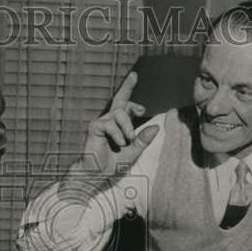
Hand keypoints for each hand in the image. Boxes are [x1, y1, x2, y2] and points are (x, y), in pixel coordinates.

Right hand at [64, 71, 158, 187]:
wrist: (97, 174)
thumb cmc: (112, 163)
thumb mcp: (133, 152)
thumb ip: (143, 140)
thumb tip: (156, 127)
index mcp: (119, 126)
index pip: (127, 109)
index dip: (135, 104)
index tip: (143, 108)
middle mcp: (110, 121)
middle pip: (119, 100)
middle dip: (126, 86)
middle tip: (134, 76)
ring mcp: (102, 123)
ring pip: (119, 113)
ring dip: (128, 125)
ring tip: (129, 138)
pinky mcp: (95, 127)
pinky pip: (110, 124)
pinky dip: (117, 133)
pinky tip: (120, 142)